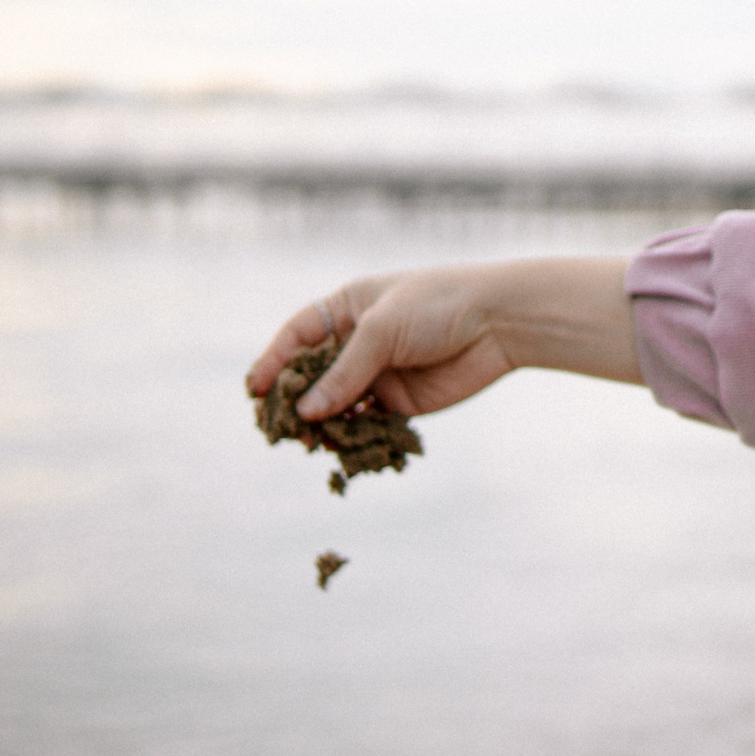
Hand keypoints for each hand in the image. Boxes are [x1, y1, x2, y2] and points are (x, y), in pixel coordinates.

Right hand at [244, 257, 638, 420]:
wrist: (500, 322)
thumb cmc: (438, 306)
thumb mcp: (381, 330)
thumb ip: (344, 372)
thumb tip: (307, 412)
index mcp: (347, 309)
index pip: (296, 337)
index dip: (273, 362)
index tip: (254, 390)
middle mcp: (359, 342)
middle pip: (312, 377)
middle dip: (294, 402)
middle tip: (278, 429)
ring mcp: (379, 373)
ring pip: (337, 405)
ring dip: (322, 425)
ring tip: (310, 444)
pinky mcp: (402, 402)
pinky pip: (368, 423)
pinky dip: (354, 437)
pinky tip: (344, 449)